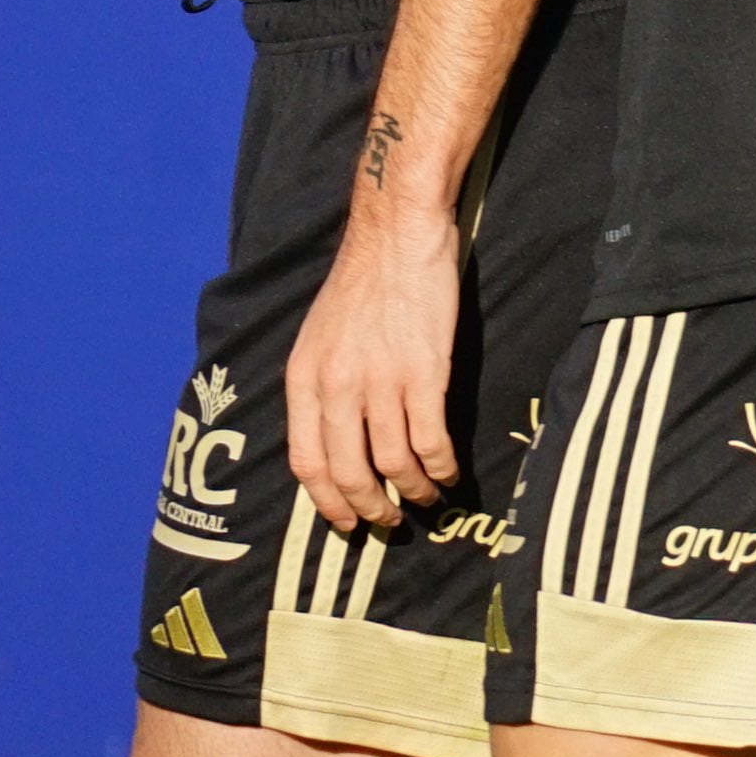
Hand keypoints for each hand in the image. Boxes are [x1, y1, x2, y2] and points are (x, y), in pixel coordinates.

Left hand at [286, 179, 463, 530]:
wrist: (398, 234)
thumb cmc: (363, 281)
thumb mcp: (319, 336)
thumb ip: (321, 386)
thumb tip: (333, 438)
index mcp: (305, 379)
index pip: (307, 462)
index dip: (327, 502)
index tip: (345, 522)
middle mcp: (337, 387)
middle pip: (349, 472)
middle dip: (370, 508)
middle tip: (388, 521)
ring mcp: (381, 381)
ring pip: (394, 462)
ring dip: (413, 490)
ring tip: (426, 497)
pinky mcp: (425, 373)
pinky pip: (430, 439)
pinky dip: (441, 466)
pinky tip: (450, 473)